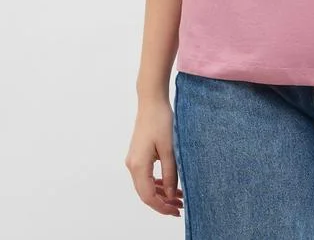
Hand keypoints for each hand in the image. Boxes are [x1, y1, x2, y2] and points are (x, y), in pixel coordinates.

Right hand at [125, 98, 183, 217]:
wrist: (151, 101)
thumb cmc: (160, 120)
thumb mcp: (169, 148)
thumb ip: (171, 173)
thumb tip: (171, 195)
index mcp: (138, 165)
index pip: (148, 196)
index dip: (162, 207)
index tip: (176, 212)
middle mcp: (132, 165)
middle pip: (146, 193)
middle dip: (163, 203)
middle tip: (180, 207)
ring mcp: (133, 160)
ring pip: (146, 185)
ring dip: (161, 193)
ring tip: (179, 197)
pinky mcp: (138, 155)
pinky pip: (146, 176)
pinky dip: (157, 183)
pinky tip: (170, 185)